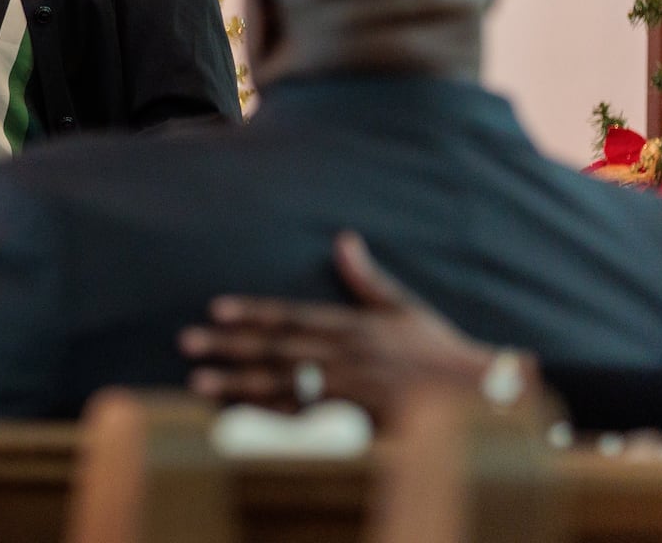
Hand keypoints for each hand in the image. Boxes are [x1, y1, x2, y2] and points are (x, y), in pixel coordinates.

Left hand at [178, 231, 522, 423]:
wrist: (473, 398)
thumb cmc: (434, 349)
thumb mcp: (401, 307)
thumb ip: (365, 277)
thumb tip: (344, 238)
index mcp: (351, 327)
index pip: (291, 316)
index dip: (252, 312)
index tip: (216, 308)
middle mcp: (343, 358)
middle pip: (276, 351)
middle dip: (228, 347)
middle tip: (187, 344)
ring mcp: (346, 393)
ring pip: (282, 388)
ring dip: (237, 385)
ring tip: (198, 382)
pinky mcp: (351, 423)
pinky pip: (304, 423)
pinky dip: (268, 420)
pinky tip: (235, 417)